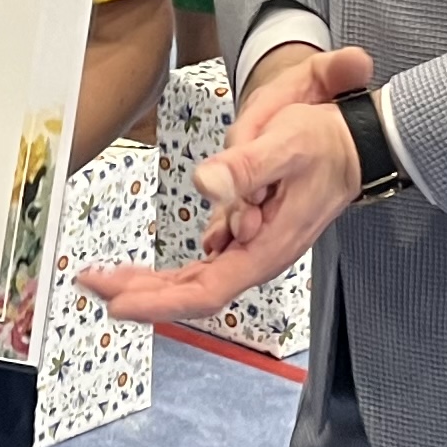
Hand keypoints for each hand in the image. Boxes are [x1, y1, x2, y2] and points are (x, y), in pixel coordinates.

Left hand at [81, 43, 375, 327]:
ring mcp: (252, 249)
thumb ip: (246, 167)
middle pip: (193, 291)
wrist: (355, 143)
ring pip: (194, 281)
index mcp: (268, 246)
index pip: (208, 290)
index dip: (161, 301)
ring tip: (104, 279)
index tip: (118, 303)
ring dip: (149, 283)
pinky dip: (167, 271)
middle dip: (140, 293)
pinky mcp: (247, 237)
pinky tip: (140, 271)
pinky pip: (201, 266)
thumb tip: (205, 184)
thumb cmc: (325, 143)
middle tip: (91, 283)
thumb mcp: (287, 142)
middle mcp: (258, 256)